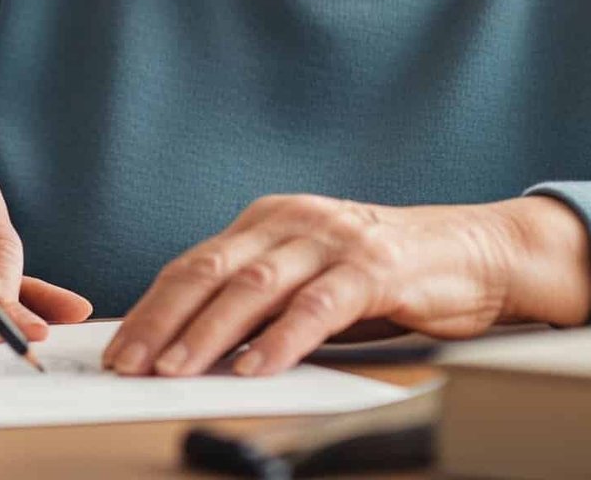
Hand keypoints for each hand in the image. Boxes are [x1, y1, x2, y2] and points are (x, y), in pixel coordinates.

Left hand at [103, 193, 590, 377]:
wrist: (472, 250)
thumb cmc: (383, 273)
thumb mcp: (309, 274)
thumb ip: (260, 298)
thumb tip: (191, 343)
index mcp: (266, 221)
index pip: (194, 263)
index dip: (152, 306)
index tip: (119, 348)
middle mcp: (290, 221)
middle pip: (210, 271)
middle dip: (162, 319)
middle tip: (128, 362)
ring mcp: (331, 241)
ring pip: (255, 287)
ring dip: (209, 332)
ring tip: (176, 369)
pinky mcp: (373, 268)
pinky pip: (317, 307)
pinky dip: (281, 341)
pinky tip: (257, 369)